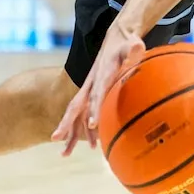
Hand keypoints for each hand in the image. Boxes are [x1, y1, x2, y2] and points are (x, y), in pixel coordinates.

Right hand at [51, 24, 145, 155]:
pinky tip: (89, 145)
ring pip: (77, 115)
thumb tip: (138, 47)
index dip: (95, 108)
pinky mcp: (92, 94)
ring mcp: (89, 90)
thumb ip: (133, 47)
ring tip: (64, 154)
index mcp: (101, 74)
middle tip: (56, 138)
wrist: (116, 38)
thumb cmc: (125, 43)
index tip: (94, 124)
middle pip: (76, 106)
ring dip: (70, 133)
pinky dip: (84, 130)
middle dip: (67, 123)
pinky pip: (84, 115)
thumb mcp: (131, 43)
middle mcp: (91, 84)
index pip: (97, 93)